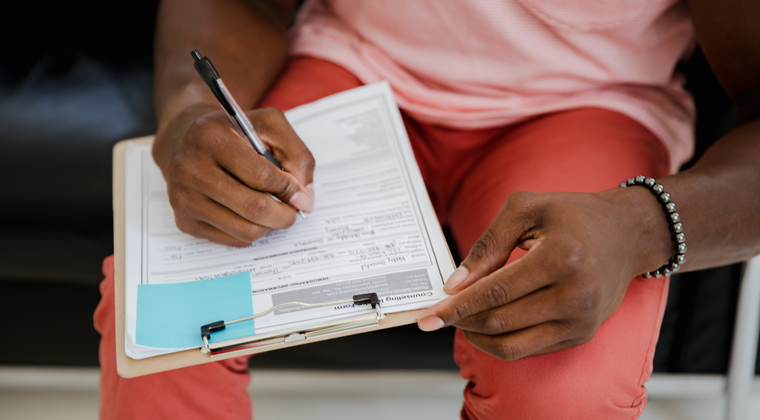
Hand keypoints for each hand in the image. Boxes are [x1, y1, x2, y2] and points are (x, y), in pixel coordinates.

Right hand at [152, 105, 314, 246]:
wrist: (184, 140)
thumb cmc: (232, 133)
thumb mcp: (268, 126)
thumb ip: (296, 155)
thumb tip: (304, 198)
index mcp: (211, 137)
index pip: (261, 176)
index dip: (289, 189)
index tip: (300, 194)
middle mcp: (190, 168)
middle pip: (254, 208)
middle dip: (284, 214)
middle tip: (293, 210)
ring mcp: (183, 197)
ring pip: (245, 230)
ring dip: (270, 225)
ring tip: (273, 210)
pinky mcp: (184, 221)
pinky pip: (232, 240)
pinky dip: (251, 231)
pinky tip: (250, 214)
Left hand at [417, 189, 671, 359]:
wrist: (628, 233)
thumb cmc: (572, 215)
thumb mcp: (525, 209)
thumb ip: (487, 244)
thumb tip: (454, 284)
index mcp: (560, 258)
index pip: (496, 292)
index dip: (457, 306)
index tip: (427, 316)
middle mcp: (575, 295)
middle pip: (500, 321)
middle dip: (461, 320)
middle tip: (439, 312)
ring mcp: (581, 321)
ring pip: (511, 345)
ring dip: (476, 336)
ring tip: (462, 317)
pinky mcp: (581, 335)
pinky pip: (528, 350)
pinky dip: (500, 341)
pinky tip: (487, 322)